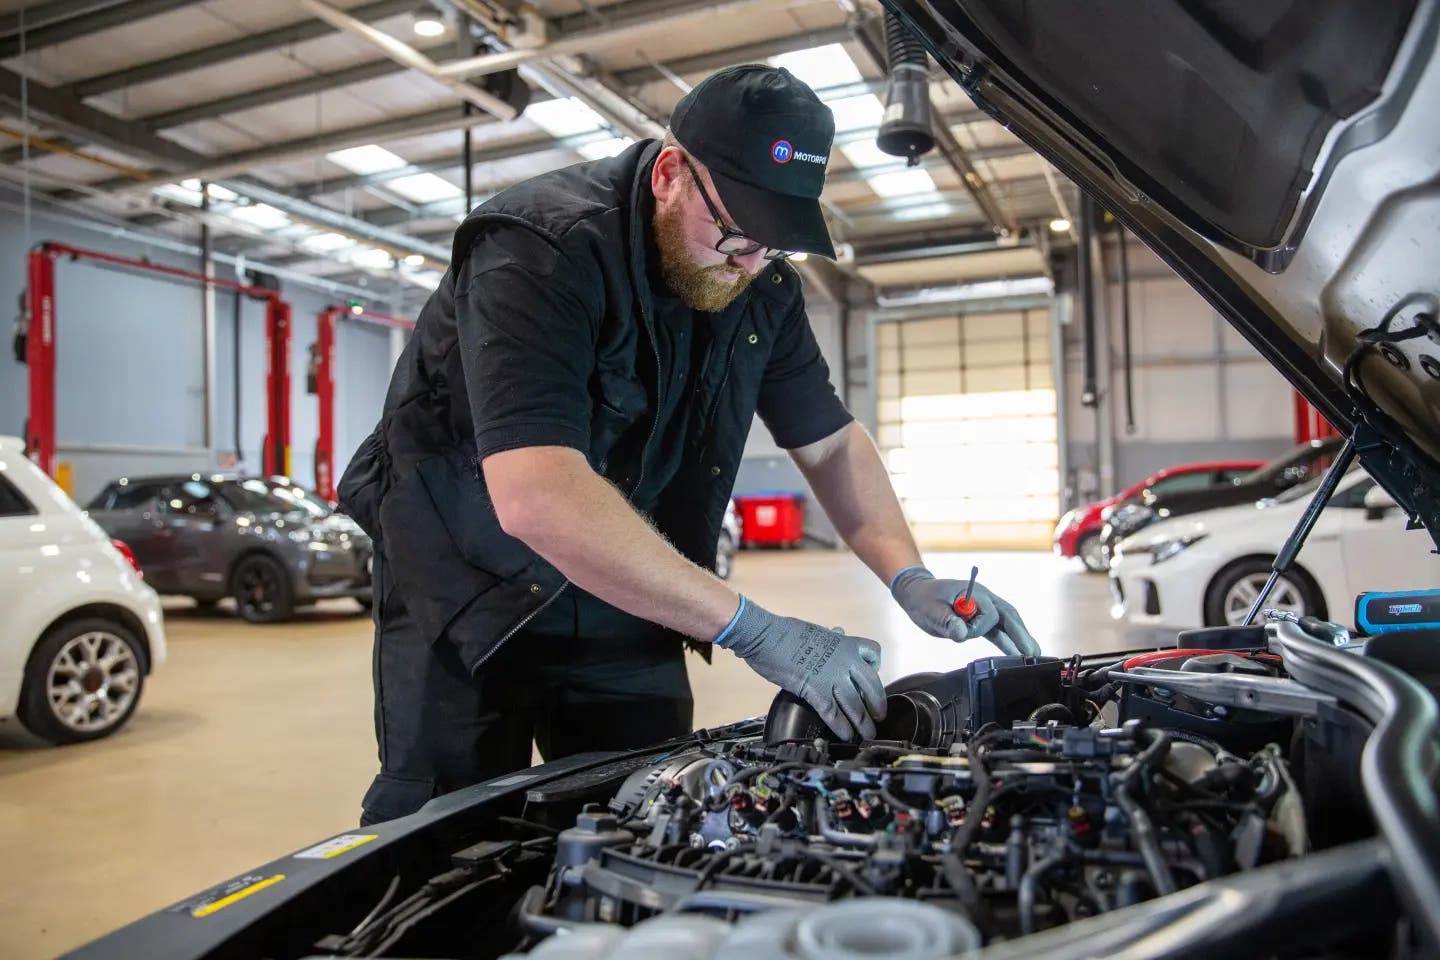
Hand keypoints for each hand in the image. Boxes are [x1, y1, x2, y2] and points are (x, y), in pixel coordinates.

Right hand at [713, 597, 886, 739]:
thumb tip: (837, 635)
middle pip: (871, 685)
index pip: (873, 653)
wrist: (766, 636)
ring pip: (856, 704)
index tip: (871, 676)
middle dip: (877, 705)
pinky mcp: (816, 691)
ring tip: (867, 735)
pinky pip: (833, 713)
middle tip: (878, 717)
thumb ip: (830, 640)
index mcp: (845, 643)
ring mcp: (832, 677)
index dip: (875, 667)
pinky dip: (842, 726)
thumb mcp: (816, 632)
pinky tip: (845, 735)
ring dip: (863, 723)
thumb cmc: (785, 632)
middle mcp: (844, 660)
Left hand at [890, 566, 1040, 656]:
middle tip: (1033, 653)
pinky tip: (1016, 653)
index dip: (980, 628)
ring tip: (1033, 655)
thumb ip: (947, 622)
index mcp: (975, 594)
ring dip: (1020, 638)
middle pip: (1009, 617)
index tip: (962, 633)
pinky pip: (998, 630)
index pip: (991, 614)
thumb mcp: (931, 611)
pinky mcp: (980, 619)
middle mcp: (984, 599)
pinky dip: (1008, 641)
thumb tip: (961, 633)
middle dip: (1021, 634)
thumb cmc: (924, 599)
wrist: (918, 593)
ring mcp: (984, 608)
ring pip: (1008, 623)